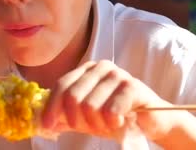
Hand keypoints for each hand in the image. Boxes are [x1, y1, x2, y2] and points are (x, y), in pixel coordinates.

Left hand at [41, 60, 180, 140]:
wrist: (151, 121)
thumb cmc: (117, 116)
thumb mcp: (87, 118)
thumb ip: (66, 117)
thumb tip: (43, 122)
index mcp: (87, 70)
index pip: (62, 85)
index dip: (52, 106)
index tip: (46, 125)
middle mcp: (101, 67)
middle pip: (73, 95)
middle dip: (76, 119)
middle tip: (88, 129)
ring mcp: (117, 74)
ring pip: (90, 105)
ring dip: (97, 124)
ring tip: (108, 125)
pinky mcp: (132, 86)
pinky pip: (110, 110)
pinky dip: (112, 122)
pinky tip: (120, 121)